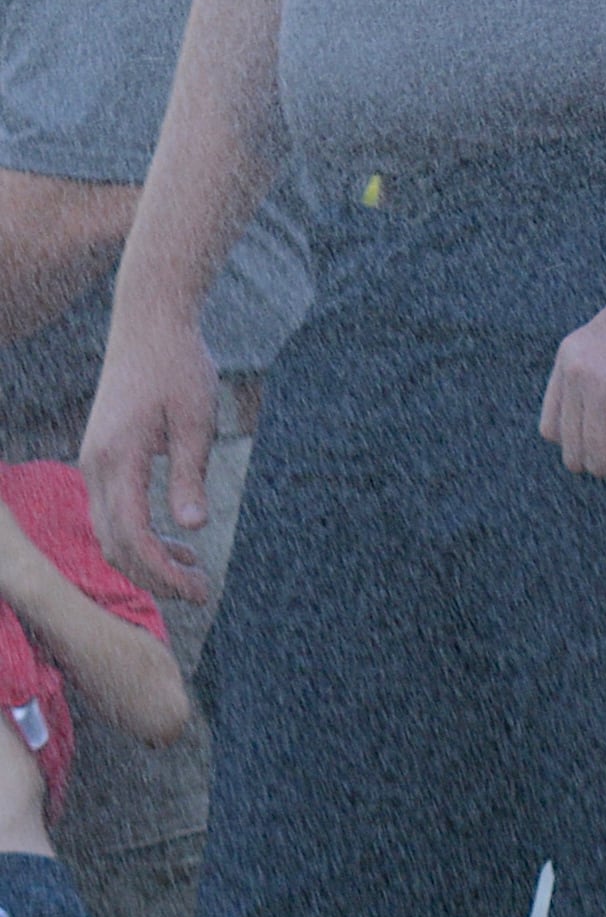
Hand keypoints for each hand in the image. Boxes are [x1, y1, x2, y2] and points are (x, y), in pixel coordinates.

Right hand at [82, 309, 218, 604]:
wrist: (150, 324)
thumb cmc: (179, 365)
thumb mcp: (196, 420)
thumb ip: (190, 475)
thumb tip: (192, 526)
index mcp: (117, 459)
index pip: (134, 536)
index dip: (164, 570)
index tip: (199, 589)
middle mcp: (96, 465)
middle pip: (116, 543)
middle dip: (155, 575)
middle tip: (199, 592)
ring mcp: (94, 461)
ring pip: (111, 530)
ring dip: (147, 557)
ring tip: (192, 571)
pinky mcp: (103, 456)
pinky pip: (114, 509)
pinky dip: (141, 532)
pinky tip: (177, 538)